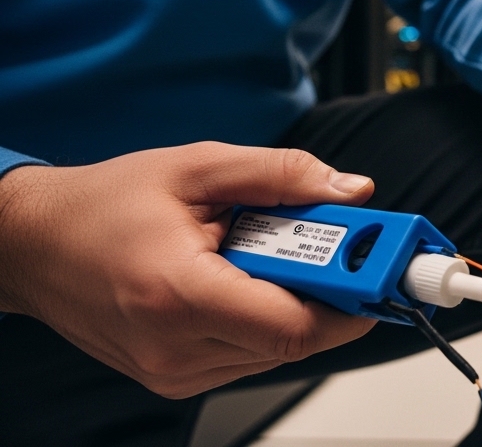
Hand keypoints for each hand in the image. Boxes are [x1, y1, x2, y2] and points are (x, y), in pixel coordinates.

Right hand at [0, 142, 377, 397]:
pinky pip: (249, 355)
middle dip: (328, 290)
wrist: (32, 245)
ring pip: (276, 351)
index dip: (351, 301)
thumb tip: (350, 191)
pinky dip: (264, 317)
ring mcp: (173, 371)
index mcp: (180, 295)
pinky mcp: (173, 378)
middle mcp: (176, 347)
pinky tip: (243, 277)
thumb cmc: (104, 205)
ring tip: (269, 252)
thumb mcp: (198, 167)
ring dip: (294, 302)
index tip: (383, 269)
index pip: (295, 326)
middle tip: (338, 244)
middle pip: (293, 338)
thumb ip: (282, 175)